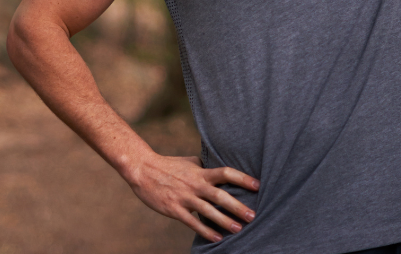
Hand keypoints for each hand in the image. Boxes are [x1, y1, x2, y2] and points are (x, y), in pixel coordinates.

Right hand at [127, 153, 258, 242]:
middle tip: (253, 215)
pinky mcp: (174, 210)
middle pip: (220, 195)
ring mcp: (185, 198)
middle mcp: (195, 184)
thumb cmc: (168, 165)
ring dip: (225, 221)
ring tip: (239, 229)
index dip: (242, 178)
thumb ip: (205, 167)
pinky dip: (206, 231)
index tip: (258, 185)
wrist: (143, 170)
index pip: (225, 172)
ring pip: (208, 211)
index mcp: (200, 172)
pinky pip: (193, 223)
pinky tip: (217, 238)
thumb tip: (221, 170)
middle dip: (238, 206)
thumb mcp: (189, 162)